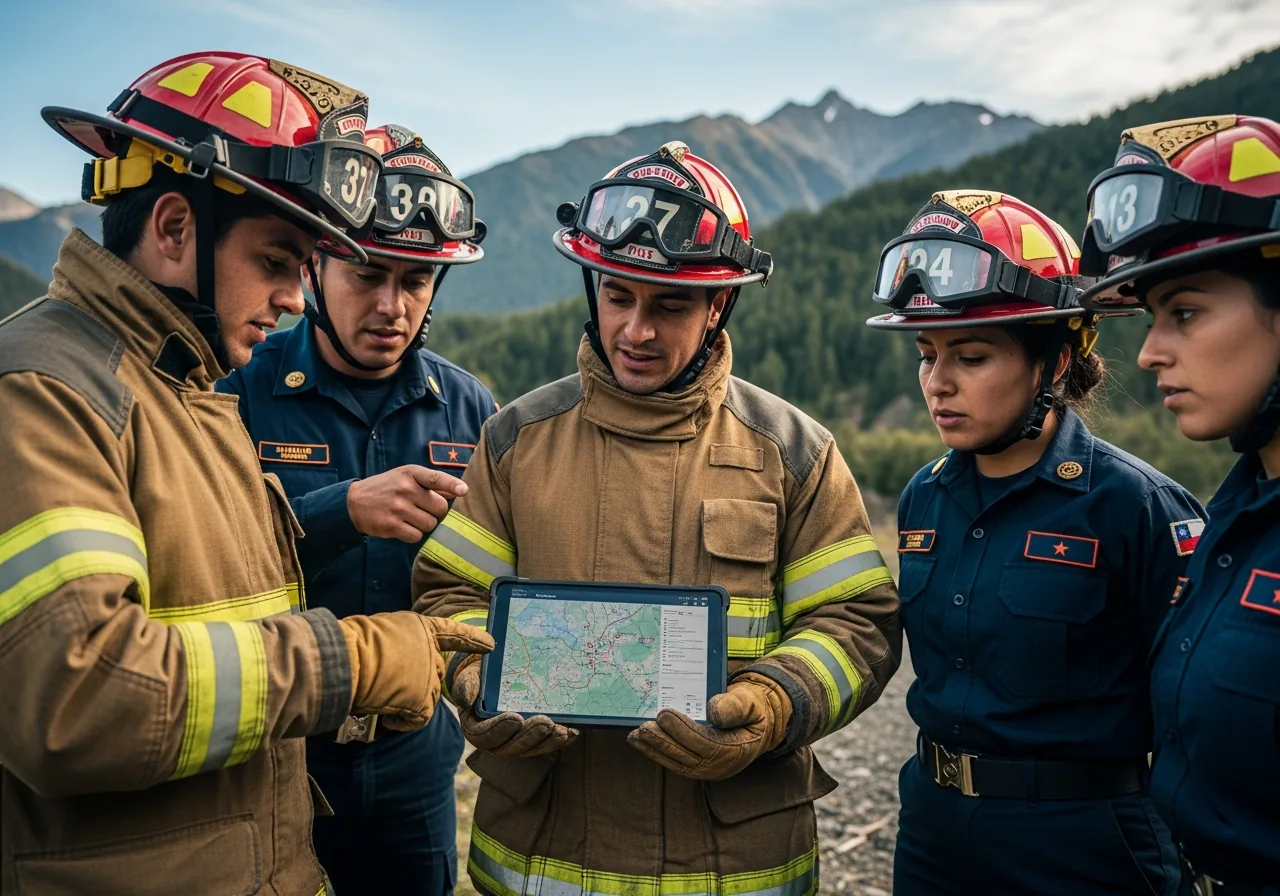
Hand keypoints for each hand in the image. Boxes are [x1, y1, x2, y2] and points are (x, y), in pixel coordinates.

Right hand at [338, 612, 493, 731]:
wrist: (347, 660)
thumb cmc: (351, 646)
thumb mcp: (380, 635)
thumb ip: (398, 647)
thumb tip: (394, 668)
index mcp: (419, 627)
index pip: (451, 633)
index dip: (472, 639)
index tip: (492, 644)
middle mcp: (430, 650)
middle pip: (432, 674)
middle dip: (414, 684)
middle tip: (385, 684)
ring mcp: (430, 674)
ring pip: (426, 698)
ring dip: (405, 702)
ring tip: (378, 695)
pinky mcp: (424, 699)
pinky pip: (419, 718)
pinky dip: (402, 722)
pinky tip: (386, 714)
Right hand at [347, 465, 466, 541]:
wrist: (353, 503)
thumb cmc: (387, 488)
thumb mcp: (406, 477)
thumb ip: (432, 483)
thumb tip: (459, 490)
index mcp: (411, 473)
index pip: (435, 478)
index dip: (452, 485)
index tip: (464, 491)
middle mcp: (405, 488)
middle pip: (440, 508)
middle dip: (435, 512)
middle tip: (421, 509)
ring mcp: (398, 507)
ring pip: (430, 524)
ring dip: (424, 525)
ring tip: (410, 517)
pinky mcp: (391, 525)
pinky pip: (417, 536)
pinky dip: (413, 534)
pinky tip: (402, 526)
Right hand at [451, 658, 577, 756]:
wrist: (492, 678)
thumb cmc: (479, 677)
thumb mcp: (468, 677)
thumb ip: (466, 686)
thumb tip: (466, 699)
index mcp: (476, 729)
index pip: (486, 736)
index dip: (501, 729)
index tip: (516, 718)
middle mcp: (497, 742)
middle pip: (513, 747)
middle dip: (531, 736)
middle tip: (545, 723)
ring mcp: (517, 742)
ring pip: (532, 748)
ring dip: (548, 742)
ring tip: (561, 730)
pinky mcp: (535, 739)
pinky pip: (547, 743)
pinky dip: (561, 740)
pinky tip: (572, 731)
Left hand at [627, 673, 790, 779]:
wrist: (755, 725)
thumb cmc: (751, 710)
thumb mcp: (750, 702)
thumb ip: (735, 706)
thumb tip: (714, 713)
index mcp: (736, 749)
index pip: (706, 743)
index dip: (683, 730)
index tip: (664, 714)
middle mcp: (721, 765)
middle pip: (687, 756)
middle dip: (663, 741)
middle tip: (643, 727)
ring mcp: (707, 770)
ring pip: (677, 762)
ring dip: (654, 750)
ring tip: (635, 736)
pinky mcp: (696, 768)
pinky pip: (674, 762)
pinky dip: (656, 753)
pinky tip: (641, 742)